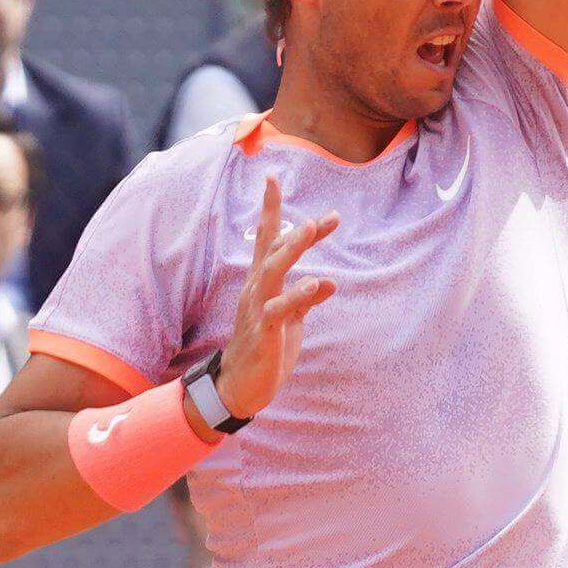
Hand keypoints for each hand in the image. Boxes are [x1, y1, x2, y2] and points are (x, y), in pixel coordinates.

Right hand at [213, 175, 336, 423]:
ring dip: (291, 249)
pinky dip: (297, 295)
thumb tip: (328, 282)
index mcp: (262, 285)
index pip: (268, 241)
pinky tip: (315, 284)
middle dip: (293, 229)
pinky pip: (279, 309)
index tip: (273, 179)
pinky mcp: (264, 332)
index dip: (272, 211)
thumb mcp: (290, 321)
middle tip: (321, 214)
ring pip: (272, 272)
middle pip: (272, 251)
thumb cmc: (264, 350)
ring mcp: (258, 310)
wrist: (239, 388)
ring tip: (310, 229)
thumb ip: (306, 300)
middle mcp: (257, 291)